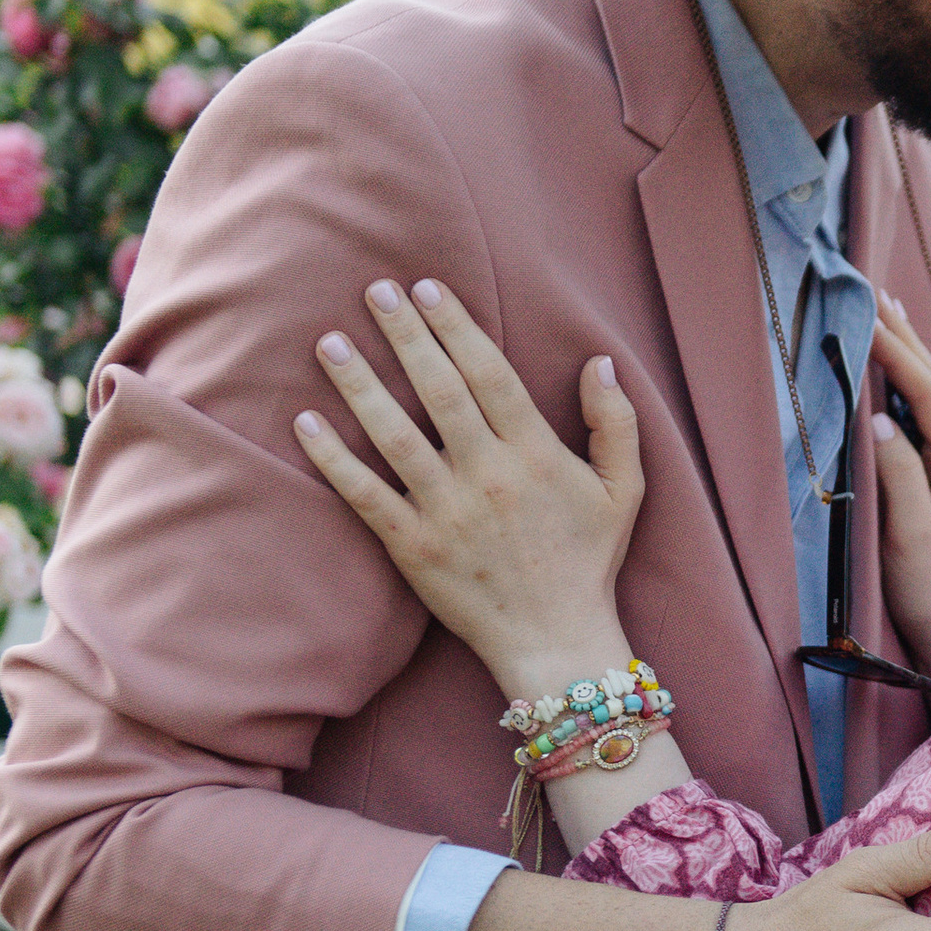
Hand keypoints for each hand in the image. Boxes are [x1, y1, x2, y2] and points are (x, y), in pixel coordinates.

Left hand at [296, 281, 641, 695]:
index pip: (490, 374)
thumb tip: (600, 362)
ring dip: (359, 385)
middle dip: (404, 335)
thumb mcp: (625, 492)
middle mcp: (489, 477)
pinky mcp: (413, 548)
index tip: (427, 288)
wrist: (557, 643)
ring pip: (395, 436)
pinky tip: (305, 422)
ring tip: (330, 341)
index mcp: (537, 456)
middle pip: (439, 390)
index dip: (456, 326)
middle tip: (374, 290)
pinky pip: (365, 496)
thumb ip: (616, 424)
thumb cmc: (587, 564)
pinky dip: (332, 460)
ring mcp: (447, 513)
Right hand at [869, 297, 930, 689]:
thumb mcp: (911, 539)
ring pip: (928, 392)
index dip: (897, 355)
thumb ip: (899, 477)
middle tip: (871, 289)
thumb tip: (878, 418)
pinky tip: (892, 362)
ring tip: (882, 308)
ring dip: (904, 350)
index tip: (865, 319)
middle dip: (902, 335)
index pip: (928, 395)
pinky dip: (903, 379)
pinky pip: (921, 411)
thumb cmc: (928, 592)